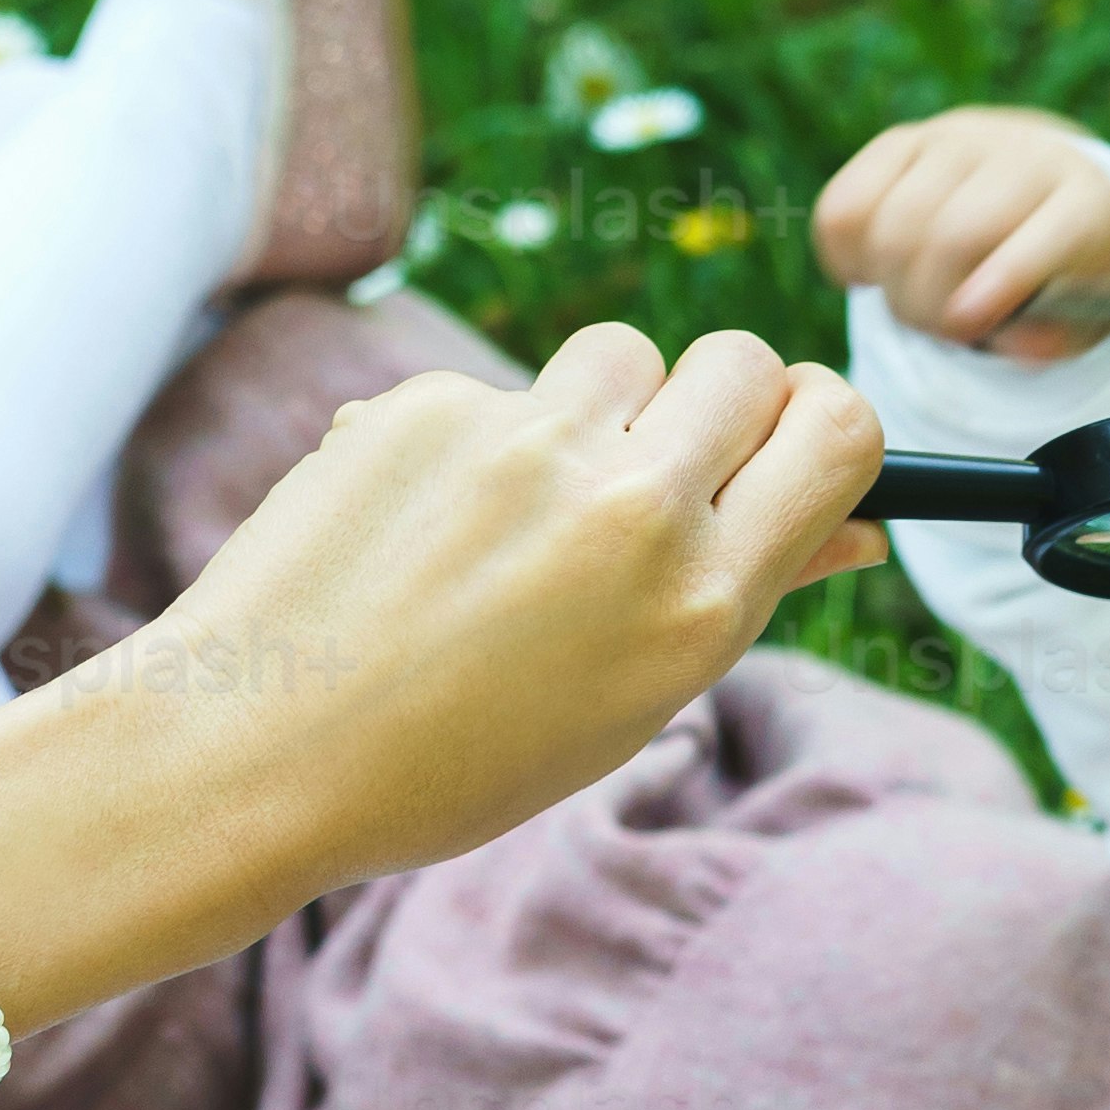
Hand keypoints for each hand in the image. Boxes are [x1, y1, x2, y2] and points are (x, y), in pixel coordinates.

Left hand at [104, 314, 882, 908]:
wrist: (260, 752)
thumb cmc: (457, 757)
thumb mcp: (628, 700)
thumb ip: (739, 593)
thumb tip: (849, 526)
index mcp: (699, 604)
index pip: (835, 427)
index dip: (819, 423)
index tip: (782, 450)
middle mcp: (629, 512)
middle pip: (746, 361)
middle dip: (723, 401)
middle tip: (663, 467)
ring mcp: (525, 445)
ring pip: (624, 352)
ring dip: (604, 406)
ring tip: (532, 505)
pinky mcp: (429, 406)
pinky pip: (502, 389)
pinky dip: (481, 442)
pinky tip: (425, 528)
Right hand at [810, 106, 1109, 358]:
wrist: (1047, 182)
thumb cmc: (1064, 271)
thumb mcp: (1084, 313)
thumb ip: (1055, 335)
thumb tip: (1019, 350)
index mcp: (1082, 202)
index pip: (1049, 231)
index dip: (1006, 278)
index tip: (967, 322)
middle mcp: (1020, 157)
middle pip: (952, 234)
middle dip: (932, 305)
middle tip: (942, 331)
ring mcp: (955, 141)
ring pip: (891, 223)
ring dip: (891, 288)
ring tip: (913, 304)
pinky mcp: (899, 142)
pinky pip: (843, 207)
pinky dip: (844, 256)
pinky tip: (870, 273)